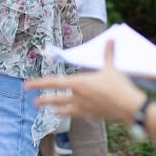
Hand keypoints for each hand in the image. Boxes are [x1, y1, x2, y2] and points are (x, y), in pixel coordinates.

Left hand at [26, 40, 146, 123]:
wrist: (128, 107)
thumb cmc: (118, 86)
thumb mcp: (111, 68)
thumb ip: (108, 54)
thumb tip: (110, 39)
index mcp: (79, 83)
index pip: (53, 83)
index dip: (39, 84)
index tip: (27, 86)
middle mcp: (78, 97)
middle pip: (56, 99)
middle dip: (44, 100)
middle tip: (34, 102)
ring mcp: (84, 108)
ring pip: (66, 110)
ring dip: (56, 109)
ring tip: (50, 110)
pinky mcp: (92, 116)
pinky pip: (79, 115)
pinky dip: (74, 113)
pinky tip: (73, 114)